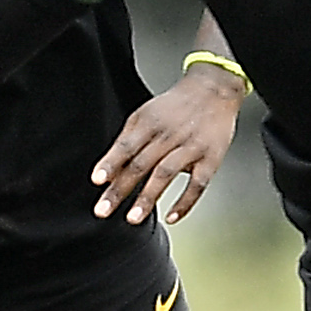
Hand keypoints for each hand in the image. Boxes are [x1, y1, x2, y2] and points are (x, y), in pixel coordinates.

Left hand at [91, 65, 242, 224]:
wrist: (213, 91)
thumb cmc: (175, 108)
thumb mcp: (146, 114)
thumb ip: (128, 140)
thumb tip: (108, 169)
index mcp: (150, 123)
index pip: (126, 146)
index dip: (111, 163)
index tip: (98, 180)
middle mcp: (169, 135)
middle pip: (141, 164)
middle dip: (120, 189)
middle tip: (103, 210)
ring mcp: (191, 147)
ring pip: (165, 174)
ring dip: (147, 198)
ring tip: (132, 218)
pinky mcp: (211, 159)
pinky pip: (197, 184)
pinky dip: (184, 202)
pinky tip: (171, 217)